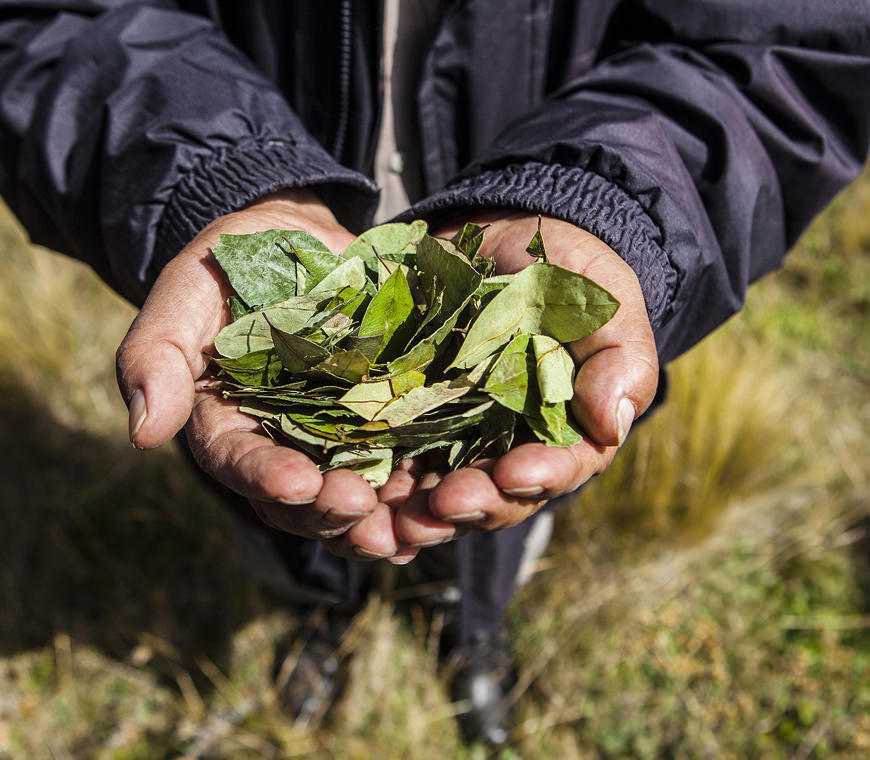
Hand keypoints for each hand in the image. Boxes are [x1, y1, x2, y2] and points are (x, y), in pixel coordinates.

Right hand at [116, 190, 417, 563]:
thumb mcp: (187, 290)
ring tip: (408, 528)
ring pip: (352, 495)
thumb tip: (142, 433)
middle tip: (360, 509)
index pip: (238, 460)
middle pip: (299, 497)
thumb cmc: (233, 263)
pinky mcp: (384, 419)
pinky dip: (419, 489)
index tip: (297, 484)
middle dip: (328, 510)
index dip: (265, 477)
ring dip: (379, 519)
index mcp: (227, 421)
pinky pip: (402, 463)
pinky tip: (442, 501)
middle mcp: (282, 442)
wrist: (298, 240)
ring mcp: (336, 436)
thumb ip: (157, 353)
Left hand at [380, 213, 659, 545]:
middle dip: (471, 504)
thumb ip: (618, 360)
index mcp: (564, 432)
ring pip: (439, 492)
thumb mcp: (603, 304)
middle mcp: (509, 447)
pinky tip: (359, 497)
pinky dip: (377, 484)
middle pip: (494, 496)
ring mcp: (455, 436)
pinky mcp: (409, 417)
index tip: (513, 473)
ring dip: (420, 512)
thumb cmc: (567, 276)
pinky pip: (391, 460)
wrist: (502, 242)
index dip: (537, 478)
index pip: (557, 468)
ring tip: (394, 519)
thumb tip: (612, 423)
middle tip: (445, 504)